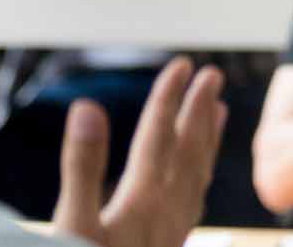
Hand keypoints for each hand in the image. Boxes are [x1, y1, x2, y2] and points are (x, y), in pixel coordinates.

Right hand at [52, 58, 226, 246]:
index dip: (169, 96)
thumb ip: (82, 166)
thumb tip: (87, 107)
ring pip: (196, 174)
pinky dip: (199, 176)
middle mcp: (167, 211)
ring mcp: (172, 231)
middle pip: (187, 149)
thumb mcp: (74, 222)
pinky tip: (197, 176)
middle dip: (198, 108)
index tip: (182, 64)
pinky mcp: (169, 246)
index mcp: (143, 198)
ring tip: (219, 111)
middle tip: (213, 75)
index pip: (159, 135)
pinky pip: (194, 201)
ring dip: (207, 139)